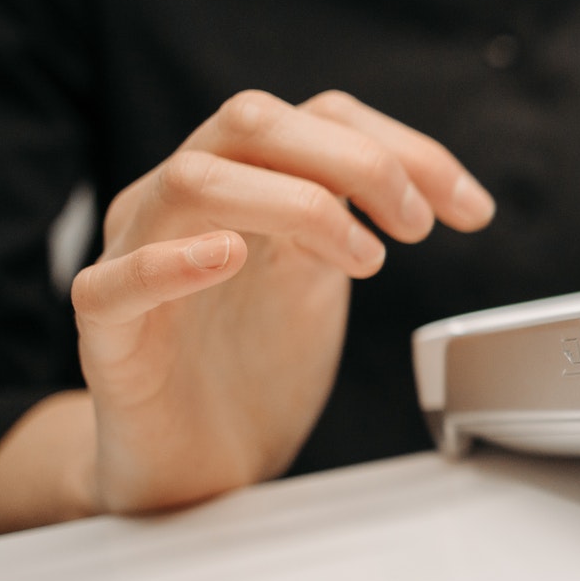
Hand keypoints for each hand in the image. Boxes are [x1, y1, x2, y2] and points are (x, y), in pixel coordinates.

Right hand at [0, 90, 493, 532]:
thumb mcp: (320, 278)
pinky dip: (171, 262)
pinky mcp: (109, 337)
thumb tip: (436, 190)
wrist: (198, 464)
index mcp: (243, 183)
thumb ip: (352, 219)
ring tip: (362, 259)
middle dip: (355, 160)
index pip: (317, 116)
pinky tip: (229, 257)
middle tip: (416, 226)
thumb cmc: (254, 366)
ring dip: (296, 204)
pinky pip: (113, 283)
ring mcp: (135, 260)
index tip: (470, 209)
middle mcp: (184, 206)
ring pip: (191, 181)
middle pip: (252, 121)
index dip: (405, 149)